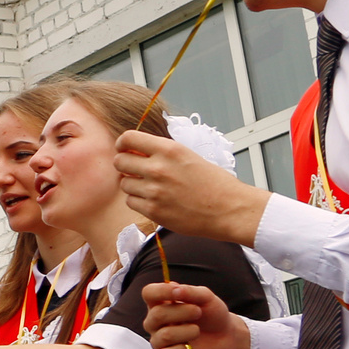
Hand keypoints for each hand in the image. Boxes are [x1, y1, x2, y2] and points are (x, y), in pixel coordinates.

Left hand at [115, 130, 271, 244]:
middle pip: (119, 161)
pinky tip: (154, 200)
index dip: (123, 143)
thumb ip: (162, 153)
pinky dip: (138, 201)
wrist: (229, 209)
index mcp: (169, 150)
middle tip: (135, 170)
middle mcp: (159, 168)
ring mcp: (154, 191)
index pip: (129, 138)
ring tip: (151, 187)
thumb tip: (137, 150)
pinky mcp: (153, 210)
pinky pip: (130, 202)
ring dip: (133, 185)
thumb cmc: (214, 183)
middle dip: (125, 165)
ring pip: (124, 183)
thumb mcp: (188, 156)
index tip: (125, 148)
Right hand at [142, 280, 251, 348]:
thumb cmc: (212, 315)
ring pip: (164, 336)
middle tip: (199, 312)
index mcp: (161, 303)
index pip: (149, 293)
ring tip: (197, 331)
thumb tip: (174, 289)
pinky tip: (189, 347)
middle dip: (183, 312)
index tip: (178, 291)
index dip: (160, 291)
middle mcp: (155, 321)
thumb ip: (190, 291)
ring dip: (188, 331)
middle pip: (157, 314)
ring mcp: (158, 340)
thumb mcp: (206, 297)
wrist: (226, 338)